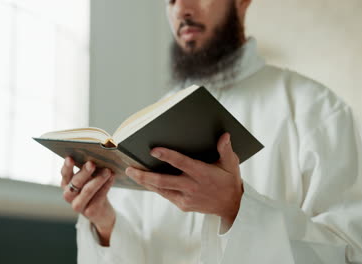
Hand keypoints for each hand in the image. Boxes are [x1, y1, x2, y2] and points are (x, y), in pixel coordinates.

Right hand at [60, 158, 115, 245]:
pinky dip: (106, 185)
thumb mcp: (88, 179)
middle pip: (76, 182)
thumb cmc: (94, 190)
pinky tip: (112, 177)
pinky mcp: (90, 211)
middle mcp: (69, 195)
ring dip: (98, 179)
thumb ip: (88, 170)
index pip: (65, 174)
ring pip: (88, 190)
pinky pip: (99, 196)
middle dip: (84, 172)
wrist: (101, 212)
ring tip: (107, 171)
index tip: (70, 158)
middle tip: (92, 163)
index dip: (67, 166)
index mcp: (66, 184)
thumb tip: (95, 156)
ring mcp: (78, 205)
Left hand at [125, 133, 242, 230]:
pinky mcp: (183, 205)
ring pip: (160, 189)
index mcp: (202, 174)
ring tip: (131, 172)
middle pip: (163, 181)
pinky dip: (154, 187)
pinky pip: (165, 195)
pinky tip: (145, 180)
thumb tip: (224, 135)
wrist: (232, 207)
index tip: (154, 150)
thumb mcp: (231, 164)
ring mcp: (186, 198)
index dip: (167, 156)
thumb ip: (225, 149)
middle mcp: (192, 186)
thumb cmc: (230, 181)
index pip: (181, 163)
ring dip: (145, 181)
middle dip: (144, 175)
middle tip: (129, 168)